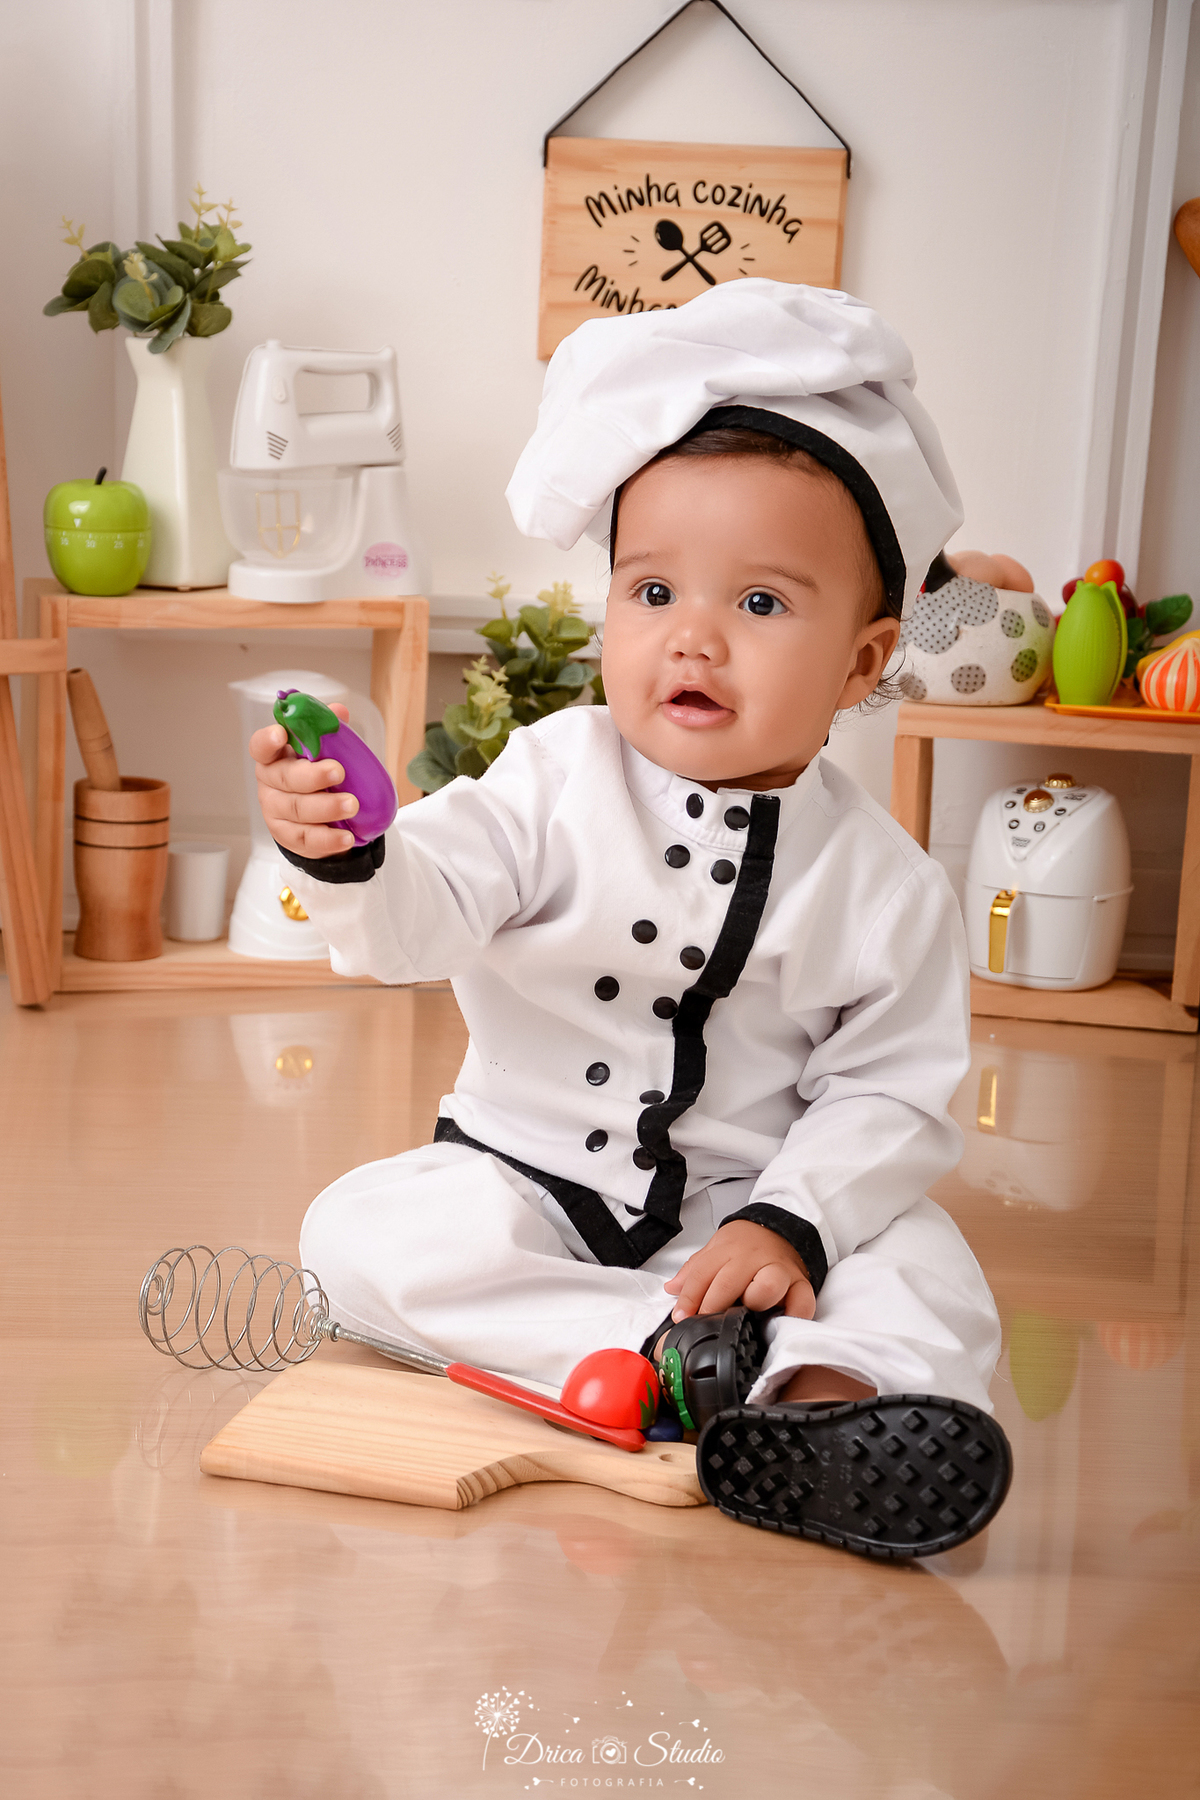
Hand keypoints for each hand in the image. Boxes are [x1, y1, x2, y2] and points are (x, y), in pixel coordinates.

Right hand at [249, 702, 358, 857]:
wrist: (320, 813)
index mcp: (274, 756)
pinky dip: (327, 839)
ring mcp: (275, 811)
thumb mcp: (325, 749)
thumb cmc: (317, 772)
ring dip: (326, 808)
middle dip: (312, 776)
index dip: (267, 741)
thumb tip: (339, 713)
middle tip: (338, 772)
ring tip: (352, 805)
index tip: (280, 735)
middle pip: (284, 778)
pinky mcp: (287, 836)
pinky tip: (346, 837)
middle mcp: (270, 782)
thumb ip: (329, 730)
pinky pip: (305, 839)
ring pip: (296, 810)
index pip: (261, 746)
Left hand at [663, 1219, 815, 1321]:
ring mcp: (779, 1271)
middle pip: (730, 1281)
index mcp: (730, 1250)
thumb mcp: (716, 1248)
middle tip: (705, 1321)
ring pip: (767, 1287)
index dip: (689, 1299)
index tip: (681, 1317)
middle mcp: (754, 1259)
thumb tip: (672, 1288)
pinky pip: (802, 1304)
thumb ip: (694, 1270)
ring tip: (746, 1315)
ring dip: (754, 1303)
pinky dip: (792, 1317)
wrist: (781, 1228)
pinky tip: (778, 1324)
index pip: (703, 1274)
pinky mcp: (801, 1284)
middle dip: (713, 1305)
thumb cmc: (746, 1244)